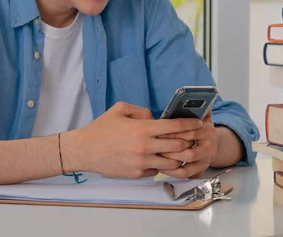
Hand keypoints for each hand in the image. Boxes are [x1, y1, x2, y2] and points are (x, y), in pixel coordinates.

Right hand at [66, 102, 201, 178]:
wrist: (84, 150)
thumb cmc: (101, 128)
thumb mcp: (120, 109)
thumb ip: (141, 111)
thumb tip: (155, 118)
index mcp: (142, 129)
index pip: (175, 127)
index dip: (190, 125)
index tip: (198, 124)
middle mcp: (145, 147)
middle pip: (179, 147)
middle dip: (189, 142)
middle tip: (193, 138)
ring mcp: (142, 162)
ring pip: (172, 163)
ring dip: (178, 157)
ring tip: (179, 151)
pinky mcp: (138, 173)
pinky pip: (157, 170)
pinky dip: (162, 164)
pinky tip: (159, 158)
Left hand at [157, 111, 218, 178]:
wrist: (210, 145)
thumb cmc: (200, 129)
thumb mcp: (202, 116)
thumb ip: (199, 107)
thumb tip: (195, 97)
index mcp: (208, 131)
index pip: (190, 133)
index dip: (174, 133)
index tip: (160, 133)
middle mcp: (209, 148)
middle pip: (188, 151)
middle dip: (171, 149)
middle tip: (155, 146)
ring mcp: (205, 161)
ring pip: (186, 164)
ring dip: (171, 160)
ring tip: (158, 155)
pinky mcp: (199, 171)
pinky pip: (185, 174)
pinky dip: (173, 172)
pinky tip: (162, 166)